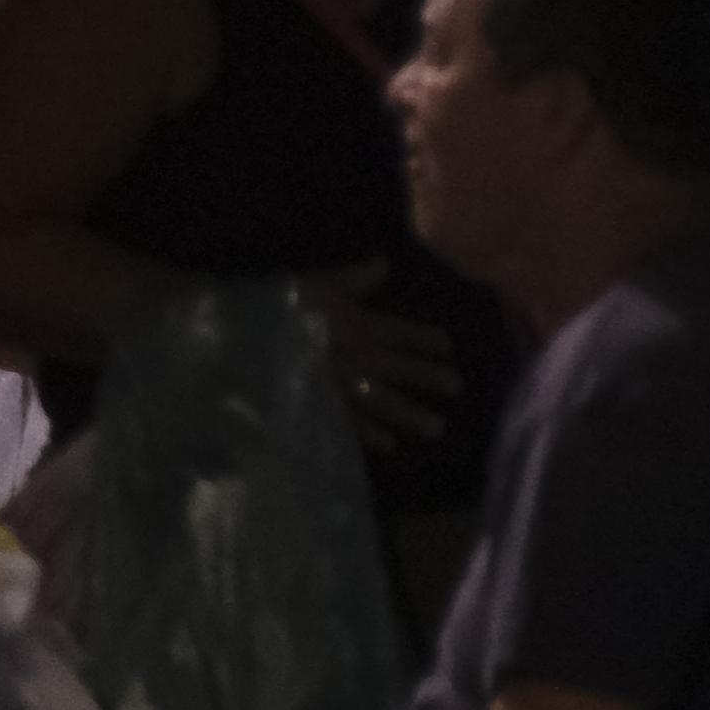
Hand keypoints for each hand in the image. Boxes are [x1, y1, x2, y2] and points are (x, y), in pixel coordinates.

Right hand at [303, 267, 459, 450]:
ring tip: (435, 428)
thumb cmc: (286, 308)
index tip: (448, 347)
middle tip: (456, 388)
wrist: (254, 343)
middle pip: (401, 369)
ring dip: (410, 415)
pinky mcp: (327, 408)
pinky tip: (389, 445)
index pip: (401, 333)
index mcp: (362, 326)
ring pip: (385, 402)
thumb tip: (384, 263)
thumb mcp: (320, 283)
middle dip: (428, 377)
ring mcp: (346, 387)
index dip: (424, 339)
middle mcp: (362, 359)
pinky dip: (371, 436)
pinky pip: (352, 425)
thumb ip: (354, 278)